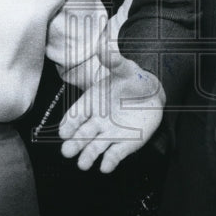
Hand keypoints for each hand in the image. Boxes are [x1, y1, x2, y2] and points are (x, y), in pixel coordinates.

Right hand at [59, 31, 164, 173]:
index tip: (63, 131)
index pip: (77, 115)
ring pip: (96, 147)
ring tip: (83, 164)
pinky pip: (115, 155)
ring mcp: (110, 134)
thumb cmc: (132, 80)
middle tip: (66, 152)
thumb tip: (103, 47)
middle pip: (82, 134)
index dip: (70, 123)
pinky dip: (110, 161)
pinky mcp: (125, 144)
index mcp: (92, 103)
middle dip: (74, 143)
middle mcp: (97, 121)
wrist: (152, 93)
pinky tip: (105, 167)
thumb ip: (114, 61)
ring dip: (88, 156)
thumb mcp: (125, 68)